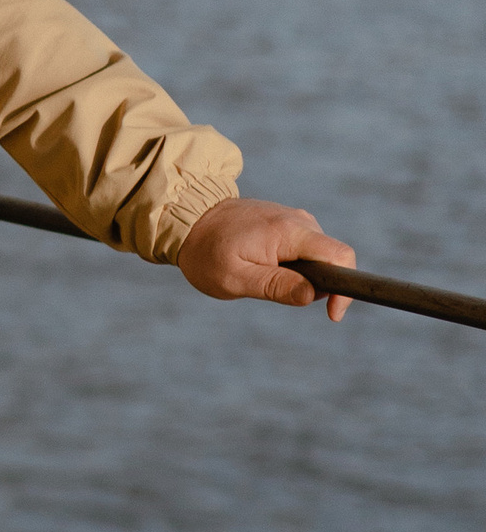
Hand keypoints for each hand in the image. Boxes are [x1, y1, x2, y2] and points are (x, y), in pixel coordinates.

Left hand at [177, 197, 356, 322]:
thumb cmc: (206, 252)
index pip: (340, 256)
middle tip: (272, 290)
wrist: (187, 217)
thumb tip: (313, 295)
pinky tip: (262, 266)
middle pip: (331, 258)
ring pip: (317, 256)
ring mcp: (293, 219)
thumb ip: (275, 286)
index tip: (332, 313)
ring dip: (302, 275)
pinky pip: (303, 249)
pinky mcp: (286, 222)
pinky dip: (293, 265)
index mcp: (289, 231)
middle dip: (316, 284)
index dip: (345, 288)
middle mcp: (298, 220)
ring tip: (260, 276)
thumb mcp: (235, 278)